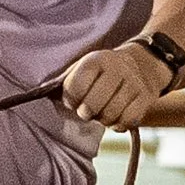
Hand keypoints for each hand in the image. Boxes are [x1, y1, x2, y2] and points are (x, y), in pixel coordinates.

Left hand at [60, 41, 175, 128]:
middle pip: (92, 105)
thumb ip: (63, 84)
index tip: (73, 101)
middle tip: (88, 110)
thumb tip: (38, 96)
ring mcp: (133, 83)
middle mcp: (116, 68)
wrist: (141, 64)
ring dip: (103, 120)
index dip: (70, 101)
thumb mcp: (83, 70)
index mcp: (95, 60)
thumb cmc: (102, 74)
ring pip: (110, 115)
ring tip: (103, 112)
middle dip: (86, 113)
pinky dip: (119, 125)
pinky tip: (117, 116)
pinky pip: (128, 121)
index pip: (74, 88)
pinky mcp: (146, 97)